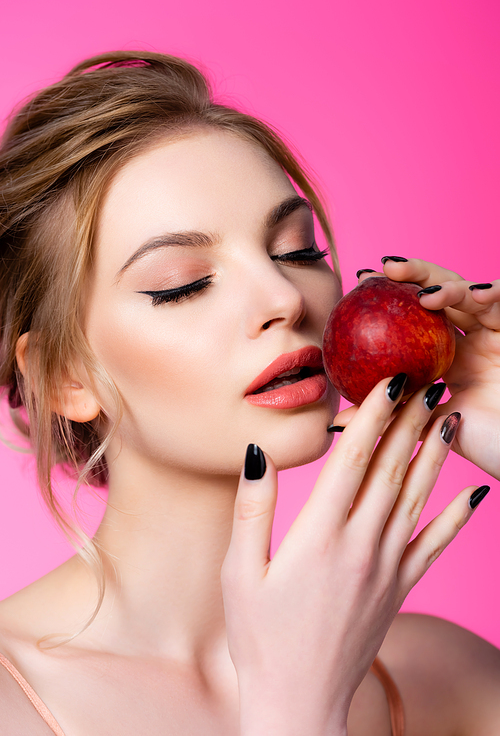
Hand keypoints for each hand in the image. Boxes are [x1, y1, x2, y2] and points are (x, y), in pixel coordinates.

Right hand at [221, 377, 483, 735]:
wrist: (301, 702)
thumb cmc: (260, 637)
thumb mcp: (239, 571)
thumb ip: (252, 508)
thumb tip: (258, 453)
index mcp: (318, 535)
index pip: (352, 459)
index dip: (373, 416)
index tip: (388, 381)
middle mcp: (360, 545)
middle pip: (391, 468)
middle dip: (410, 421)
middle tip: (428, 382)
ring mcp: (387, 567)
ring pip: (417, 497)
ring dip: (435, 454)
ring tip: (450, 417)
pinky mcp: (401, 588)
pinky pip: (436, 545)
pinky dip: (458, 517)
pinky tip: (476, 493)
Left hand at [336, 259, 499, 479]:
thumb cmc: (482, 445)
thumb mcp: (426, 427)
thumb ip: (389, 416)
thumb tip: (337, 420)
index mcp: (442, 356)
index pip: (412, 316)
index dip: (388, 296)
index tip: (359, 281)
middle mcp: (467, 339)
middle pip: (438, 293)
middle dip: (412, 274)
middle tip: (383, 269)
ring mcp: (492, 334)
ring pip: (468, 292)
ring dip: (447, 285)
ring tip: (424, 294)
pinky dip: (492, 294)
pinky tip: (476, 294)